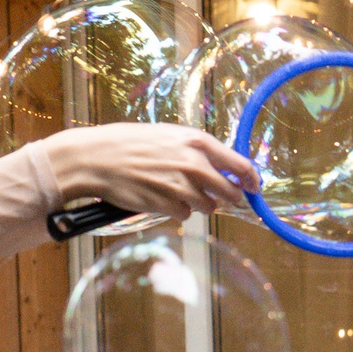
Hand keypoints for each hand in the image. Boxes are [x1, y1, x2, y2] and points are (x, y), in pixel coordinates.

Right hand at [38, 125, 255, 219]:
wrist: (98, 158)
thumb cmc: (130, 143)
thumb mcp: (169, 136)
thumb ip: (197, 151)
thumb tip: (223, 168)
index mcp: (197, 142)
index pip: (240, 165)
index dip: (251, 180)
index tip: (254, 187)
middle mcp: (194, 164)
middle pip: (229, 192)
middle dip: (229, 198)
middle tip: (221, 198)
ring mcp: (181, 187)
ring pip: (208, 207)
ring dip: (198, 204)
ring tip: (174, 190)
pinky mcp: (167, 205)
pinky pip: (185, 216)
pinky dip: (177, 211)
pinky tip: (159, 197)